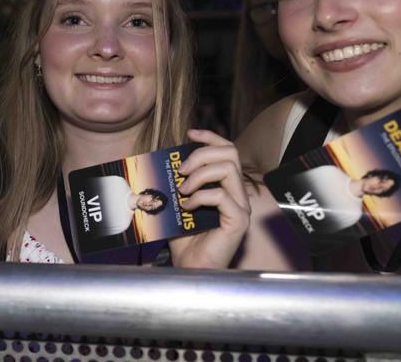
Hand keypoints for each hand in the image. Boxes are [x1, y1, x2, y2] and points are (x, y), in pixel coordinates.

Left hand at [168, 129, 251, 268]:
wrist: (190, 266)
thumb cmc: (185, 237)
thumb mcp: (176, 202)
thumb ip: (176, 182)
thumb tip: (160, 161)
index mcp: (226, 185)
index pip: (227, 150)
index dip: (210, 137)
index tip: (190, 133)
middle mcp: (237, 193)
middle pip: (230, 153)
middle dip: (201, 155)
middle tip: (180, 170)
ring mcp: (240, 206)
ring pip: (228, 169)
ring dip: (199, 175)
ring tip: (183, 190)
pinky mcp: (238, 220)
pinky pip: (222, 195)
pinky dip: (200, 196)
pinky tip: (187, 207)